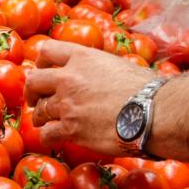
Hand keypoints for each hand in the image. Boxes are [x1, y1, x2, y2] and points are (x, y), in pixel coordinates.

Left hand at [24, 40, 155, 155]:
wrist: (155, 112)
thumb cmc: (147, 89)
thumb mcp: (117, 65)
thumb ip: (97, 67)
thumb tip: (97, 75)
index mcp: (81, 57)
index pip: (46, 50)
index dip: (41, 62)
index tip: (43, 71)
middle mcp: (68, 78)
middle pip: (33, 81)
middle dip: (32, 92)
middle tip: (36, 100)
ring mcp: (67, 104)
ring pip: (38, 111)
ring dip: (41, 117)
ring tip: (47, 123)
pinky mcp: (70, 129)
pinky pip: (46, 134)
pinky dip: (48, 137)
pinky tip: (55, 139)